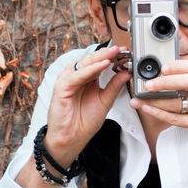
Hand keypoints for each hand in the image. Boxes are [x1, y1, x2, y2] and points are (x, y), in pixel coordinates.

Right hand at [45, 45, 130, 166]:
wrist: (72, 138)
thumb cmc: (84, 122)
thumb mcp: (105, 101)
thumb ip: (115, 86)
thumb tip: (126, 73)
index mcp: (87, 79)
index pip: (98, 62)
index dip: (111, 56)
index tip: (126, 52)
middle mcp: (77, 77)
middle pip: (91, 60)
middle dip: (106, 53)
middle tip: (121, 49)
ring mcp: (68, 81)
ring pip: (83, 64)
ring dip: (98, 58)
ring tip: (113, 53)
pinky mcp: (62, 87)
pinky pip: (77, 75)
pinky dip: (89, 70)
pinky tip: (102, 66)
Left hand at [130, 57, 187, 149]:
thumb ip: (182, 79)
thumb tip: (158, 72)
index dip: (179, 65)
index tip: (163, 67)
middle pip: (187, 81)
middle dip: (164, 82)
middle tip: (148, 85)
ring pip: (177, 102)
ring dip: (155, 101)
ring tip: (140, 99)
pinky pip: (175, 118)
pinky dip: (158, 113)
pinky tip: (147, 109)